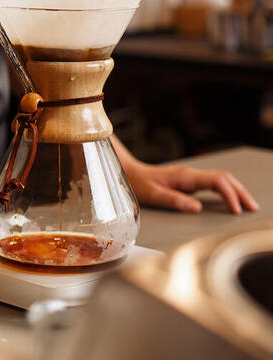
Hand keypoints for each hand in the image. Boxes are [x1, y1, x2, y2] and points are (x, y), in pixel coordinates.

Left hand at [125, 162, 259, 214]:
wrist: (129, 172)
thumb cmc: (138, 184)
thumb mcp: (153, 195)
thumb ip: (174, 201)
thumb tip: (196, 208)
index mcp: (185, 176)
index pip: (216, 181)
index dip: (229, 195)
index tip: (235, 210)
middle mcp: (191, 174)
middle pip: (224, 178)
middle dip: (240, 192)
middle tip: (252, 208)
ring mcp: (191, 177)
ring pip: (221, 179)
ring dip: (236, 191)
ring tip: (248, 206)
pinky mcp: (189, 181)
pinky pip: (214, 183)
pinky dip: (227, 191)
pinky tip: (232, 201)